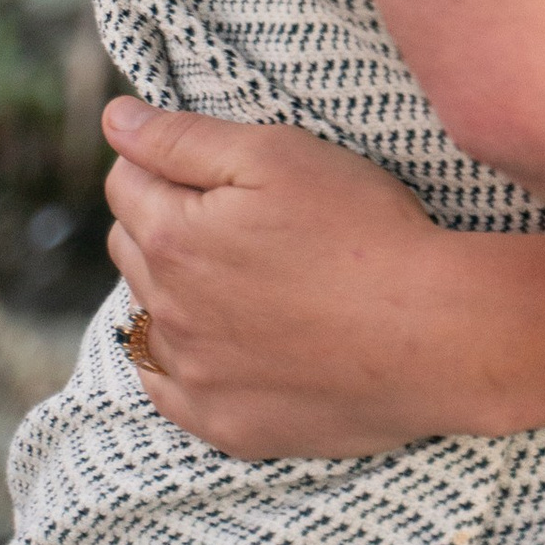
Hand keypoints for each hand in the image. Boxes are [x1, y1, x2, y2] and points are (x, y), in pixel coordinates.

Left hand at [103, 100, 475, 458]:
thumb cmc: (361, 228)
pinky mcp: (225, 424)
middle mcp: (168, 312)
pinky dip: (180, 361)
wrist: (429, 333)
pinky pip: (170, 390)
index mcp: (174, 238)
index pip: (126, 185)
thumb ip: (183, 138)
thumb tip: (115, 120)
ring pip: (149, 318)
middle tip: (228, 212)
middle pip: (131, 250)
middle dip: (161, 220)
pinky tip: (218, 342)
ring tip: (238, 272)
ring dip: (172, 289)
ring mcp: (194, 376)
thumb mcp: (276, 154)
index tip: (203, 161)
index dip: (158, 160)